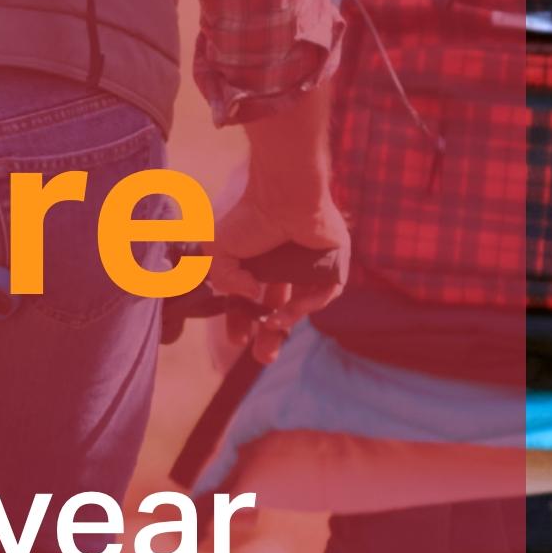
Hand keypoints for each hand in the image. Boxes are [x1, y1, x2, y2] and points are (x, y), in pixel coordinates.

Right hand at [214, 142, 347, 355]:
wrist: (280, 195)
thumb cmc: (248, 217)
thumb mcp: (218, 251)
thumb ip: (223, 279)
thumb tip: (250, 297)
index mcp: (260, 266)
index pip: (251, 304)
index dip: (242, 323)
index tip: (237, 339)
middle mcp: (286, 269)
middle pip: (279, 312)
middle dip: (269, 338)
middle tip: (262, 357)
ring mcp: (311, 268)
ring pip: (302, 307)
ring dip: (286, 324)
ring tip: (272, 330)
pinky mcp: (334, 264)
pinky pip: (325, 293)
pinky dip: (307, 307)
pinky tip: (287, 312)